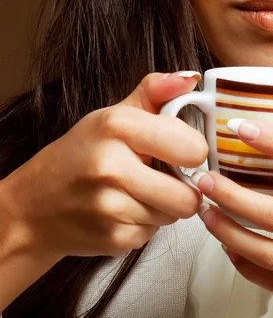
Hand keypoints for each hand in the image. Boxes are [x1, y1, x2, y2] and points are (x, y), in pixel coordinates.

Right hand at [1, 72, 207, 259]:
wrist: (34, 205)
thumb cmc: (81, 154)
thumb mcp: (114, 114)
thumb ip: (156, 92)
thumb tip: (190, 79)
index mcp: (119, 127)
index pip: (192, 148)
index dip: (193, 151)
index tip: (181, 151)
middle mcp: (112, 167)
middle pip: (188, 195)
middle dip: (184, 188)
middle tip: (165, 178)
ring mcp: (110, 207)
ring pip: (174, 216)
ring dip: (164, 207)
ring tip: (139, 192)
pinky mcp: (111, 238)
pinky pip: (153, 234)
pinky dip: (145, 224)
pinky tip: (124, 210)